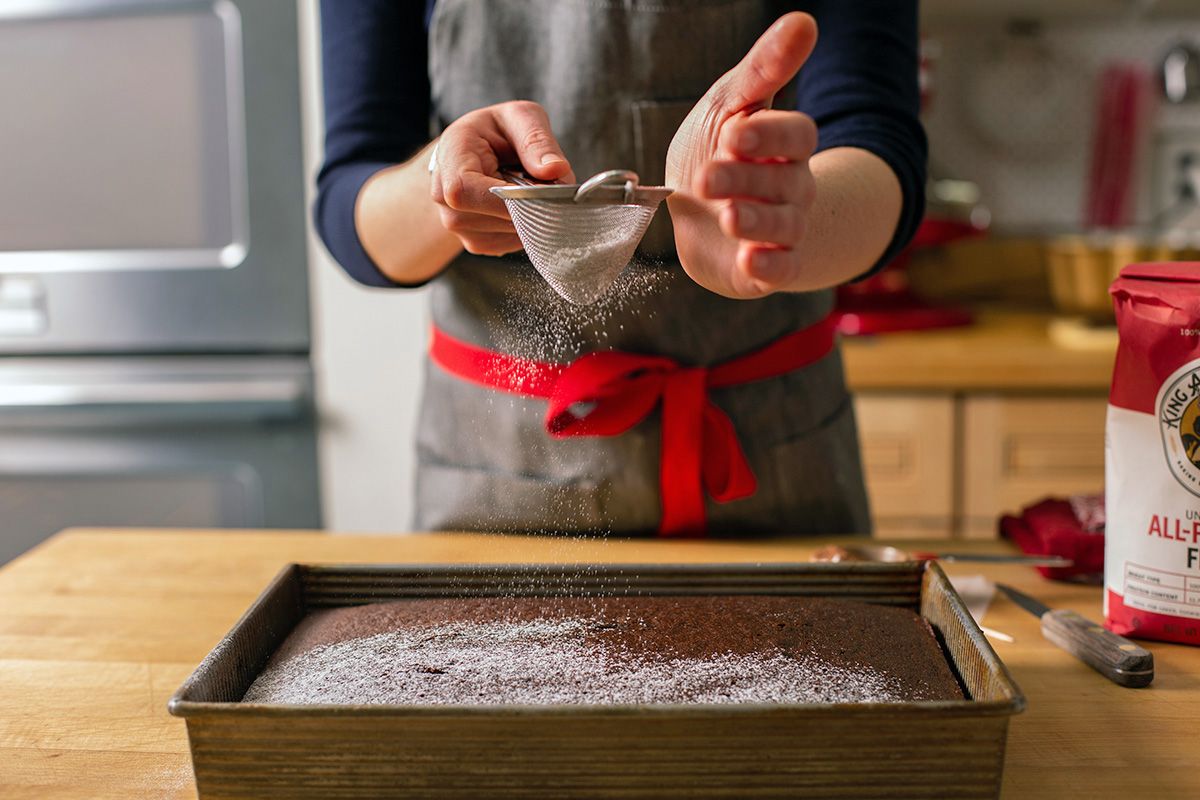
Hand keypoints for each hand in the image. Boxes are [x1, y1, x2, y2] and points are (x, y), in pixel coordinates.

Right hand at [428, 101, 573, 255]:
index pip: (467, 192)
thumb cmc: (495, 132)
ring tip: (529, 189)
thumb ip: (537, 140)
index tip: (543, 188)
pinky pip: (513, 242)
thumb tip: (555, 170)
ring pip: (511, 233)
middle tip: (547, 182)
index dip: (510, 197)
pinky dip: (528, 226)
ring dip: (534, 216)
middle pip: (497, 217)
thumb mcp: (519, 118)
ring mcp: (458, 226)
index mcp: (450, 159)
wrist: (472, 155)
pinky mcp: (476, 243)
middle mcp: (444, 198)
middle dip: (534, 204)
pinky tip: (521, 205)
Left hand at [665, 12, 819, 297]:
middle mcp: (793, 186)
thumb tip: (804, 21)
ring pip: (782, 225)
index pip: (796, 135)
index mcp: (785, 144)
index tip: (734, 134)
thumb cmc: (715, 152)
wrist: (696, 217)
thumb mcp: (729, 105)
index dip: (768, 136)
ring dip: (755, 221)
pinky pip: (781, 269)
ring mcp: (783, 229)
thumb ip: (764, 69)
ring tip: (727, 218)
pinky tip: (750, 261)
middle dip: (744, 179)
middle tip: (707, 177)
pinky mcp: (768, 267)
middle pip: (783, 181)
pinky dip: (770, 267)